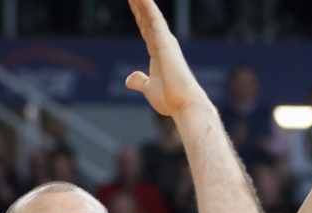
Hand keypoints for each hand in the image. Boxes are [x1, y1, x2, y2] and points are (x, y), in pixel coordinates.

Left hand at [125, 0, 210, 117]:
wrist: (183, 104)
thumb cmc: (170, 99)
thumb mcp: (148, 88)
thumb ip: (139, 81)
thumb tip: (128, 79)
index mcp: (158, 53)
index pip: (146, 30)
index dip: (139, 16)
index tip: (132, 3)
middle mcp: (162, 44)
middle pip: (147, 19)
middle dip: (139, 5)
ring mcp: (165, 41)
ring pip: (151, 15)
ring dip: (143, 2)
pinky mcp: (165, 42)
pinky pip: (154, 19)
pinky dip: (148, 7)